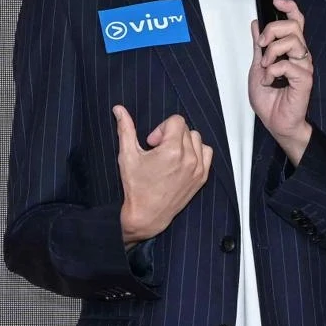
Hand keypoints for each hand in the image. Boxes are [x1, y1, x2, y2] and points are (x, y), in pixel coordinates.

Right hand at [115, 106, 212, 244]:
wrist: (147, 215)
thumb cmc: (136, 188)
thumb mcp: (127, 155)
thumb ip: (125, 129)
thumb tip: (119, 109)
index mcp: (172, 150)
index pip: (176, 121)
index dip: (161, 128)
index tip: (152, 142)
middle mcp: (189, 158)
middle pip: (185, 129)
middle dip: (170, 134)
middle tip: (157, 150)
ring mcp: (198, 169)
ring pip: (197, 139)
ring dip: (183, 142)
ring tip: (169, 155)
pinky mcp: (201, 178)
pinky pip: (206, 153)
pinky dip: (196, 152)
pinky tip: (181, 161)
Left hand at [248, 0, 312, 161]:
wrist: (275, 122)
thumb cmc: (270, 100)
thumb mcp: (257, 66)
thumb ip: (258, 46)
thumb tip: (255, 24)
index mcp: (291, 50)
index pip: (296, 21)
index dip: (289, 7)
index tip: (276, 2)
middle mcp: (300, 55)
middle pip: (293, 26)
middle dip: (272, 30)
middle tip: (261, 45)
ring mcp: (304, 66)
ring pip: (292, 42)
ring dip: (271, 52)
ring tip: (265, 67)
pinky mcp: (305, 79)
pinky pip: (287, 64)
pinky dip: (272, 71)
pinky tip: (268, 80)